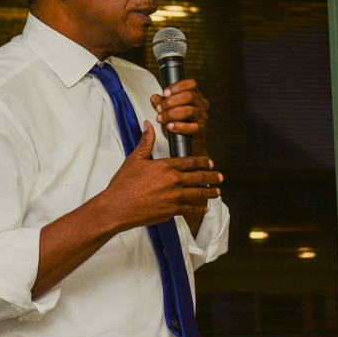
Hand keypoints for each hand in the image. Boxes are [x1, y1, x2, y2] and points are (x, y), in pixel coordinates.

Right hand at [102, 121, 222, 229]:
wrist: (117, 207)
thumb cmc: (123, 184)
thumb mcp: (134, 159)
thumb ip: (146, 142)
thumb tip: (148, 125)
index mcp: (165, 166)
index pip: (190, 162)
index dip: (203, 162)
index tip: (210, 162)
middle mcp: (173, 181)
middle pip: (198, 177)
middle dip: (212, 177)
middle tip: (220, 177)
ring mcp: (174, 197)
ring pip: (198, 193)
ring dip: (209, 192)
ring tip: (217, 192)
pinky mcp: (171, 211)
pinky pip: (190, 209)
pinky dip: (198, 208)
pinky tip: (203, 208)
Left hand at [150, 78, 209, 155]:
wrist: (188, 146)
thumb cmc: (179, 125)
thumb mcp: (167, 112)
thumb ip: (161, 104)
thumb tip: (154, 98)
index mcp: (195, 96)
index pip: (191, 84)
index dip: (177, 87)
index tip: (165, 93)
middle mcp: (201, 105)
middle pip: (189, 96)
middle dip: (171, 101)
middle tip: (159, 108)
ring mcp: (202, 117)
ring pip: (190, 110)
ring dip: (172, 113)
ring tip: (161, 118)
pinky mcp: (201, 130)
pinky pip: (192, 127)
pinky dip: (179, 126)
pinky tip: (170, 126)